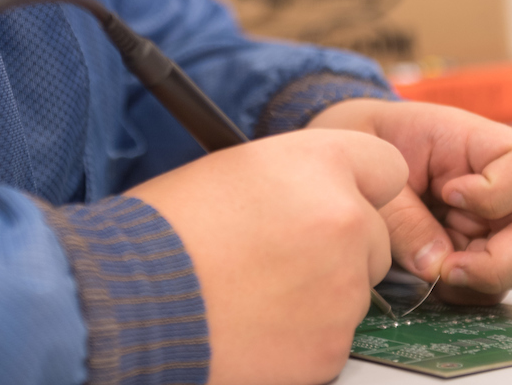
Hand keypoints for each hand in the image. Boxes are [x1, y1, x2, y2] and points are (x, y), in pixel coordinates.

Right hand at [126, 129, 406, 384]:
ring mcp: (343, 289)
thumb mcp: (235, 169)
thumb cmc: (163, 231)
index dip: (359, 186)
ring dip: (320, 291)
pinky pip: (332, 335)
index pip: (385, 167)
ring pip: (355, 289)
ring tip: (254, 288)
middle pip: (375, 235)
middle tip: (281, 253)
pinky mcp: (330, 346)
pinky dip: (303, 333)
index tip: (342, 199)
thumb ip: (297, 175)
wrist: (126, 301)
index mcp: (320, 164)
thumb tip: (321, 191)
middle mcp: (345, 221)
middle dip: (341, 246)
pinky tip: (255, 321)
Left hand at [307, 99, 511, 305]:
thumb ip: (404, 217)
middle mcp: (504, 186)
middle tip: (449, 268)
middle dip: (502, 260)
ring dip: (485, 280)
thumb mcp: (379, 170)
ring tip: (436, 273)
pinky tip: (435, 279)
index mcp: (480, 144)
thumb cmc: (372, 145)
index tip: (448, 195)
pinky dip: (470, 291)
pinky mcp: (481, 250)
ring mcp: (497, 222)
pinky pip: (497, 283)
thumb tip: (436, 266)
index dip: (498, 191)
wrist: (358, 153)